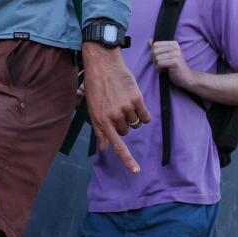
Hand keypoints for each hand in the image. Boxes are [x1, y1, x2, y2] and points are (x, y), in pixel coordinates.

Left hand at [83, 43, 150, 174]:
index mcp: (101, 121)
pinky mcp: (136, 98)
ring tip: (122, 101)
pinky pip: (145, 116)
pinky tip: (135, 103)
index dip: (127, 160)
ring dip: (132, 117)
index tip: (136, 171)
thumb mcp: (92, 110)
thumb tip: (104, 148)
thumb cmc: (96, 88)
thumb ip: (99, 130)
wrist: (103, 65)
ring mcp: (126, 107)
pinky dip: (143, 114)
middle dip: (122, 124)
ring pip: (135, 124)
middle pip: (126, 132)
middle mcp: (114, 116)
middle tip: (115, 109)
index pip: (116, 145)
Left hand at [149, 40, 193, 91]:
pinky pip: (159, 63)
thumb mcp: (166, 55)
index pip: (155, 44)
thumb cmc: (174, 67)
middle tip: (161, 64)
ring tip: (163, 68)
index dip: (154, 53)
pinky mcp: (175, 62)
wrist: (186, 77)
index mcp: (173, 43)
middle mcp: (175, 47)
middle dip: (154, 59)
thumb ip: (158, 48)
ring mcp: (176, 54)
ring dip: (157, 65)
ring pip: (156, 58)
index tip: (160, 58)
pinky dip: (159, 69)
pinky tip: (164, 71)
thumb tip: (149, 41)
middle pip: (154, 50)